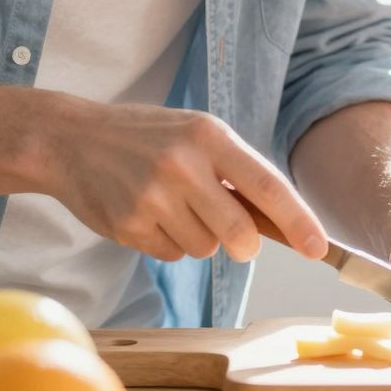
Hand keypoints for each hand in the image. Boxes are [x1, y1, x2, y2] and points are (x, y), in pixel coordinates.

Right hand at [36, 95, 328, 264]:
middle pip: (238, 233)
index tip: (319, 248)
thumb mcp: (196, 135)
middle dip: (245, 246)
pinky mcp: (128, 225)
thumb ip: (236, 172)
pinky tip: (148, 214)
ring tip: (173, 206)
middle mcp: (182, 165)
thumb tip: (284, 222)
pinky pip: (171, 255)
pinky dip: (168, 243)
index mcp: (209, 136)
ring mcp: (152, 197)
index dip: (298, 220)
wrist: (71, 140)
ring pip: (205, 248)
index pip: (266, 185)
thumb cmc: (147, 137)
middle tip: (238, 240)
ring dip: (200, 238)